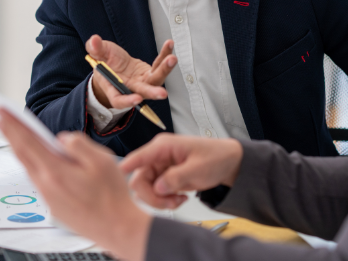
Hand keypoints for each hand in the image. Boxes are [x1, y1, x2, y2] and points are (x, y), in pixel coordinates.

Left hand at [0, 109, 151, 260]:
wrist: (116, 228)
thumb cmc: (112, 196)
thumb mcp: (102, 161)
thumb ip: (78, 144)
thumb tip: (61, 138)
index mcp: (56, 171)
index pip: (28, 142)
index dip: (13, 125)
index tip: (1, 113)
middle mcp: (46, 185)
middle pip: (22, 154)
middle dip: (9, 133)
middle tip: (0, 118)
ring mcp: (48, 197)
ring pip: (28, 168)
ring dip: (20, 149)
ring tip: (15, 135)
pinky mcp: (53, 206)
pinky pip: (38, 179)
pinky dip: (32, 164)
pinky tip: (36, 160)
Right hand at [86, 34, 176, 108]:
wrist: (114, 65)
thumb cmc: (105, 63)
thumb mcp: (97, 55)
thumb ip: (95, 49)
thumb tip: (94, 41)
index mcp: (113, 88)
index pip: (119, 100)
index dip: (127, 101)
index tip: (136, 99)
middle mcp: (130, 88)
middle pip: (142, 92)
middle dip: (152, 92)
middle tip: (163, 93)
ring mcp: (143, 82)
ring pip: (155, 79)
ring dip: (165, 70)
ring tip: (172, 59)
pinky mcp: (150, 73)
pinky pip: (158, 65)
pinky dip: (164, 55)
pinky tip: (169, 45)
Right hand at [120, 133, 243, 208]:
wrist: (228, 163)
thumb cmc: (216, 157)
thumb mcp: (198, 168)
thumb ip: (177, 177)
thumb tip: (158, 187)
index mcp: (163, 146)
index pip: (139, 156)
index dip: (127, 166)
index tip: (118, 174)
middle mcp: (157, 156)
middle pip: (138, 180)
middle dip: (152, 196)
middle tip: (171, 202)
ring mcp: (160, 168)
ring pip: (146, 190)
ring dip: (159, 200)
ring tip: (178, 200)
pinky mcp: (164, 179)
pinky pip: (155, 193)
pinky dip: (165, 200)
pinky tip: (180, 199)